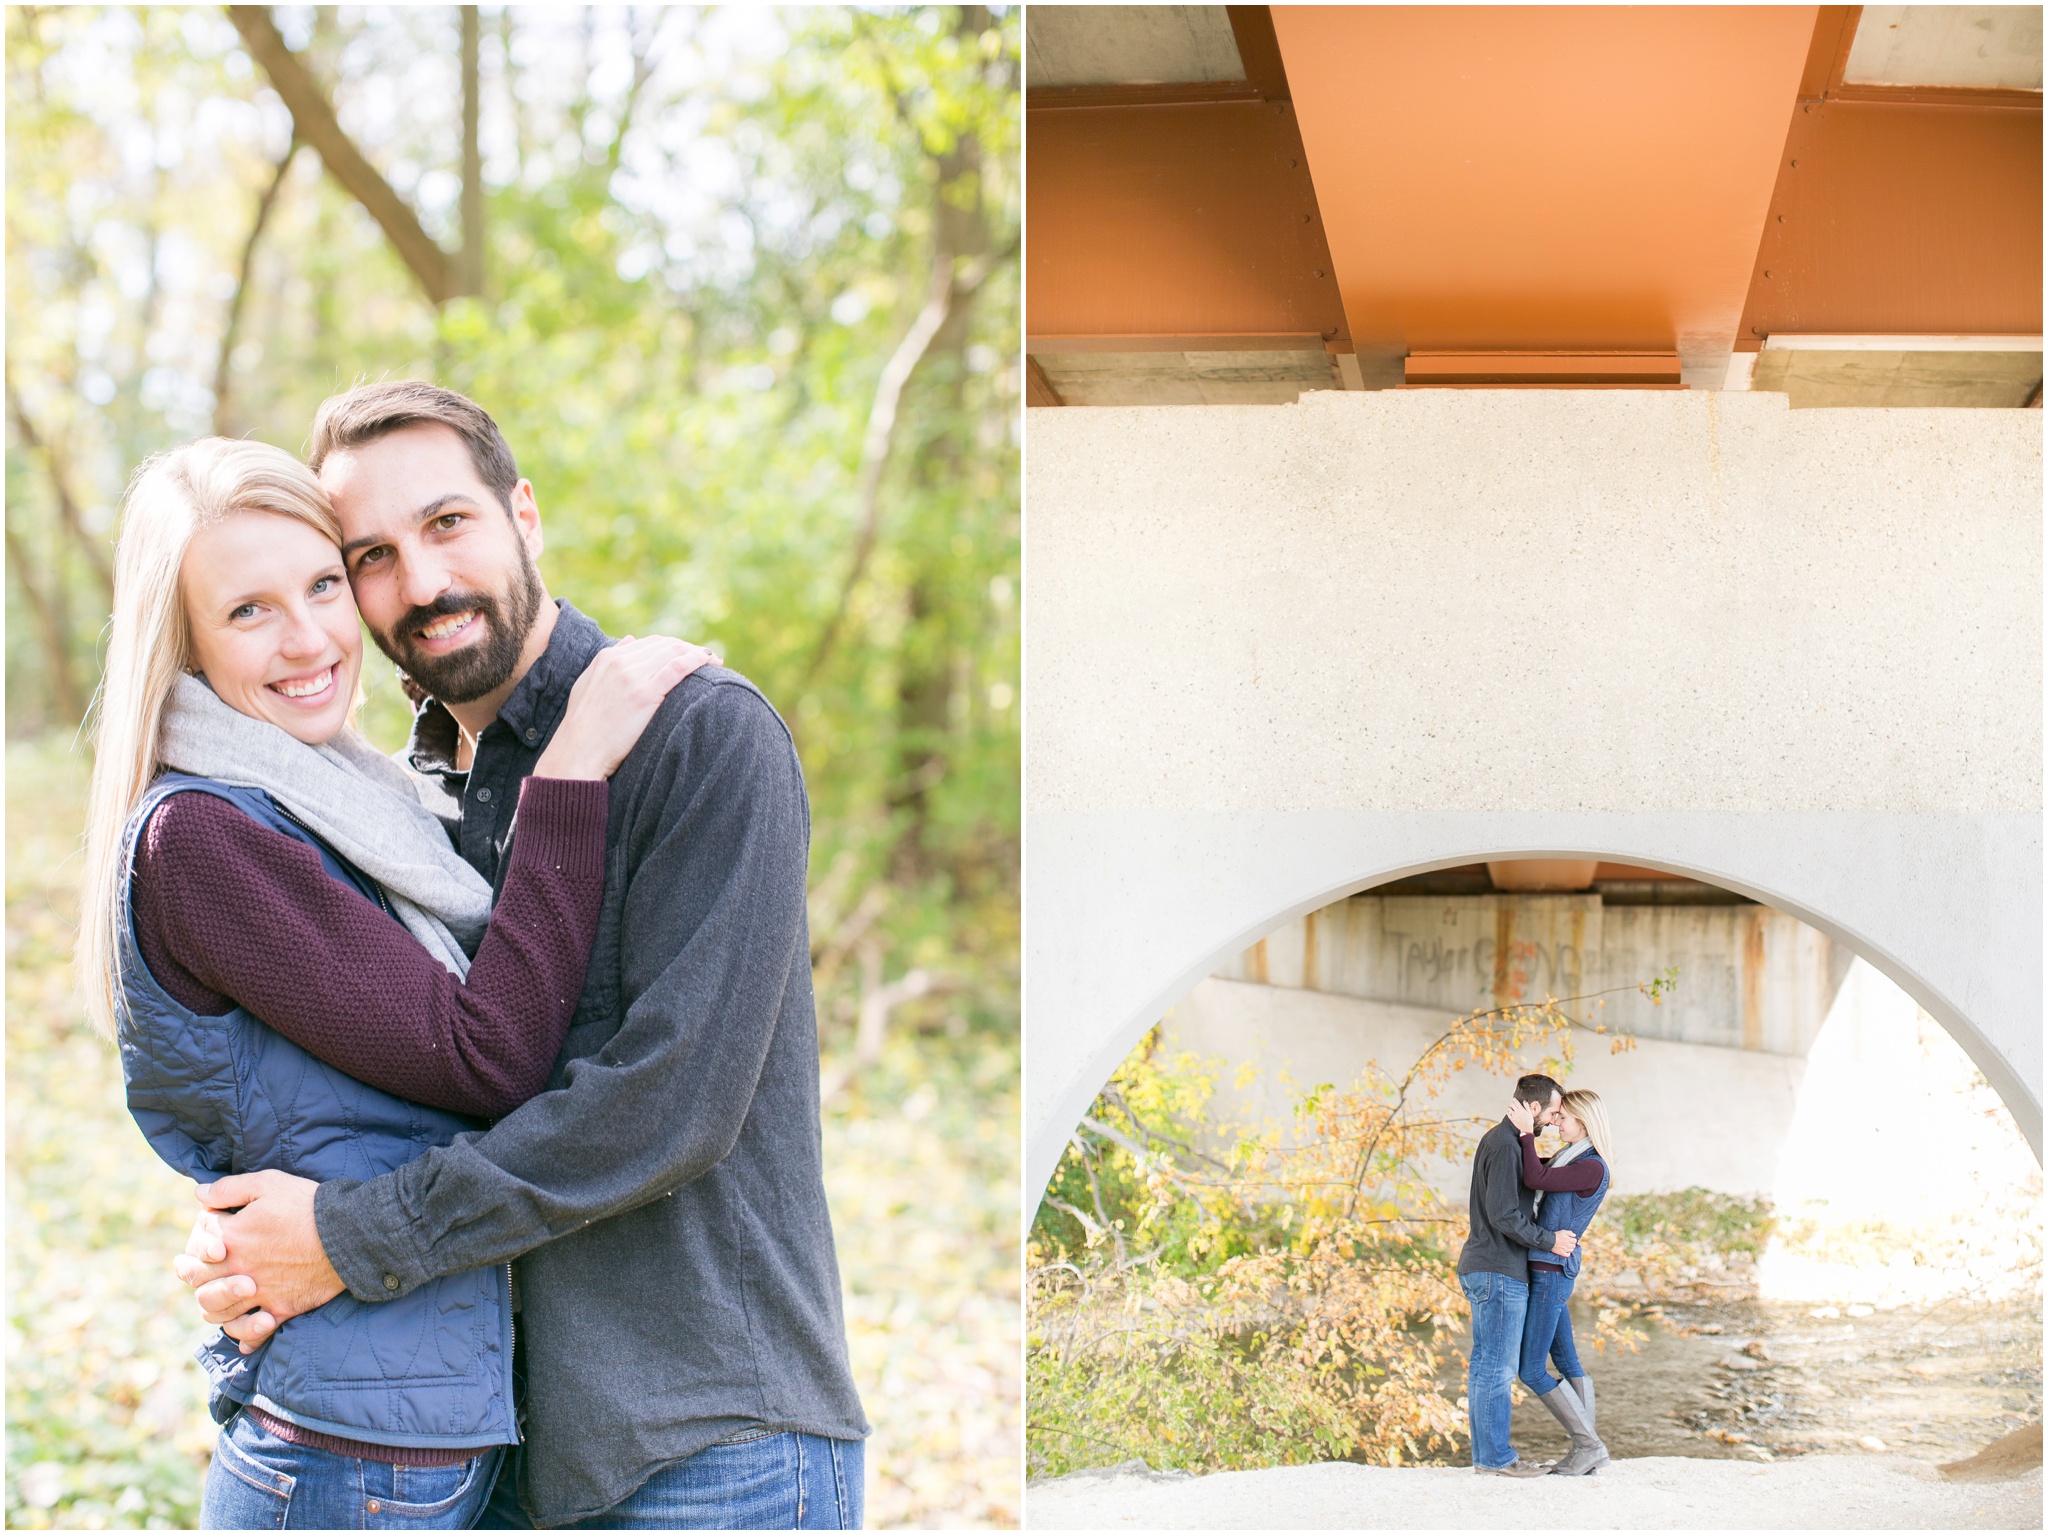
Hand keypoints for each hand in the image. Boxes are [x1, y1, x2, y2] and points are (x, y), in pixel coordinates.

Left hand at [171, 1171, 343, 1352]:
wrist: (350, 1233)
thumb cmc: (309, 1205)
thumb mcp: (269, 1183)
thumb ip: (230, 1188)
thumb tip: (199, 1195)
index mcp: (233, 1237)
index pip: (200, 1238)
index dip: (200, 1230)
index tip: (207, 1225)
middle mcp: (239, 1269)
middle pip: (199, 1278)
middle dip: (189, 1271)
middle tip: (185, 1268)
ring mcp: (259, 1293)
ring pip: (217, 1310)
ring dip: (210, 1304)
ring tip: (211, 1299)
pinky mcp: (281, 1308)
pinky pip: (254, 1331)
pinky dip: (246, 1336)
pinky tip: (245, 1334)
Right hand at [533, 637, 718, 780]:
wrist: (578, 752)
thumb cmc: (584, 726)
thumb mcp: (589, 684)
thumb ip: (609, 661)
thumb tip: (631, 639)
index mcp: (607, 657)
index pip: (649, 643)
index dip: (674, 646)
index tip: (689, 655)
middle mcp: (620, 662)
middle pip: (665, 645)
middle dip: (689, 649)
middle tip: (709, 659)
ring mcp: (632, 676)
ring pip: (673, 652)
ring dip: (698, 654)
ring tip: (715, 663)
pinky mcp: (644, 694)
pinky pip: (677, 668)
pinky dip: (696, 661)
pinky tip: (710, 663)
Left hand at [1506, 1097, 1537, 1134]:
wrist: (1526, 1128)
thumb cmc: (1529, 1121)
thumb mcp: (1530, 1113)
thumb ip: (1527, 1107)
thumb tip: (1524, 1101)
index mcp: (1521, 1109)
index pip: (1516, 1102)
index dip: (1514, 1099)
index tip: (1514, 1099)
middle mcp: (1517, 1112)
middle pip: (1512, 1104)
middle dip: (1512, 1103)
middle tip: (1513, 1103)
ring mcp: (1514, 1115)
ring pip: (1509, 1108)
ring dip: (1510, 1107)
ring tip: (1512, 1108)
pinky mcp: (1512, 1119)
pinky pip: (1508, 1113)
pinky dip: (1508, 1112)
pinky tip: (1510, 1112)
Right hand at [1552, 1229, 1576, 1256]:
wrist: (1549, 1240)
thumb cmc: (1556, 1235)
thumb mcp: (1563, 1231)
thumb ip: (1570, 1233)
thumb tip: (1574, 1235)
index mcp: (1569, 1240)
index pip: (1575, 1241)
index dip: (1573, 1239)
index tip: (1570, 1239)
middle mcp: (1568, 1245)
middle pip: (1574, 1246)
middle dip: (1572, 1244)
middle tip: (1569, 1242)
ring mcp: (1565, 1250)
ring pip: (1571, 1250)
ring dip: (1570, 1248)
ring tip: (1567, 1246)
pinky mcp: (1562, 1253)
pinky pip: (1568, 1255)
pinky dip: (1568, 1253)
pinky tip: (1566, 1251)